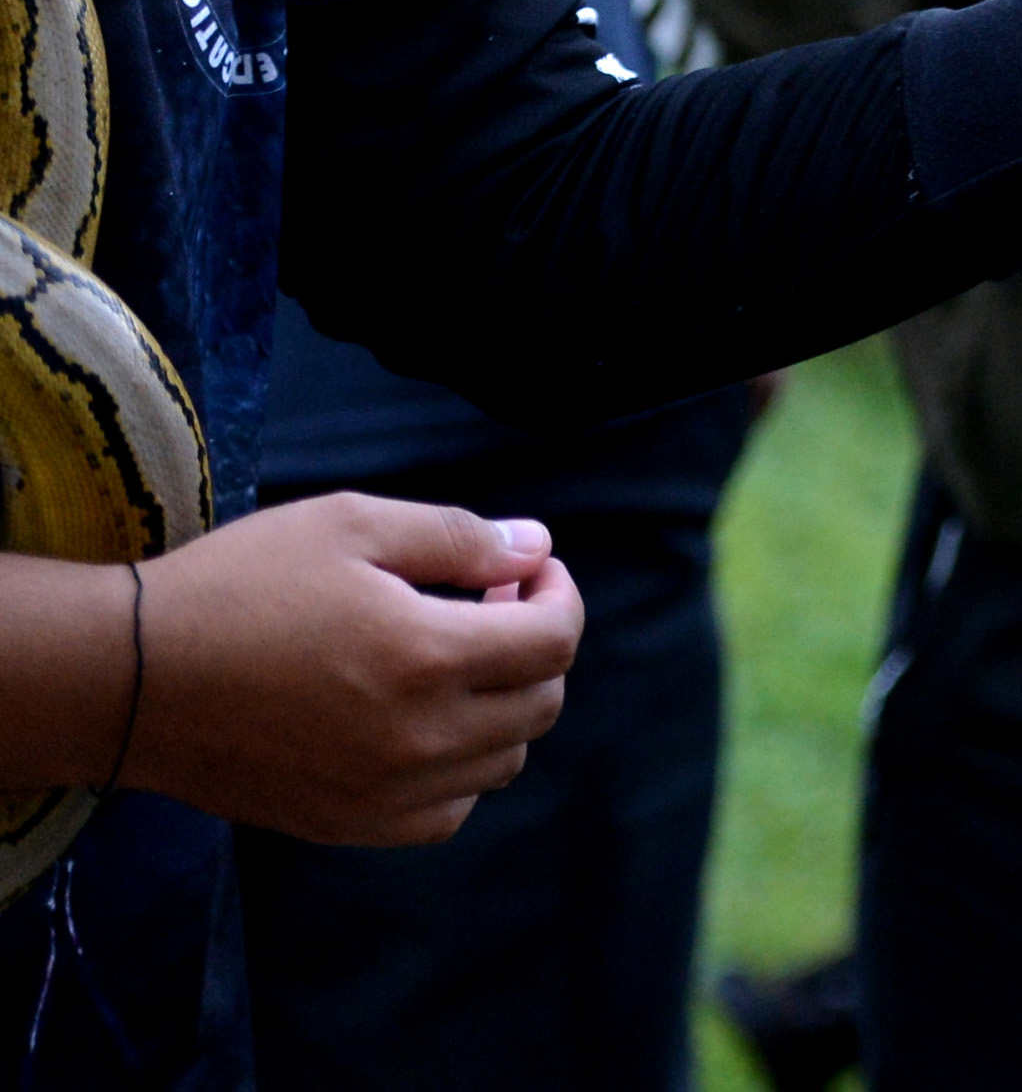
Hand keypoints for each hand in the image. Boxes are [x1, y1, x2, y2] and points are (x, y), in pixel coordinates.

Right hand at [129, 494, 582, 846]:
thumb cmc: (238, 587)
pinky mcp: (346, 824)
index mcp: (428, 657)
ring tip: (453, 663)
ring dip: (504, 708)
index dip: (559, 595)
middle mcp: (419, 737)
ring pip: (504, 762)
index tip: (527, 570)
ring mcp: (384, 792)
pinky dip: (460, 772)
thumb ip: (458, 538)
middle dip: (537, 646)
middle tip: (489, 607)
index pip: (556, 640)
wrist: (132, 679)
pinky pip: (446, 813)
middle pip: (542, 703)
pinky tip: (423, 727)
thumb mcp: (350, 526)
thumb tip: (536, 547)